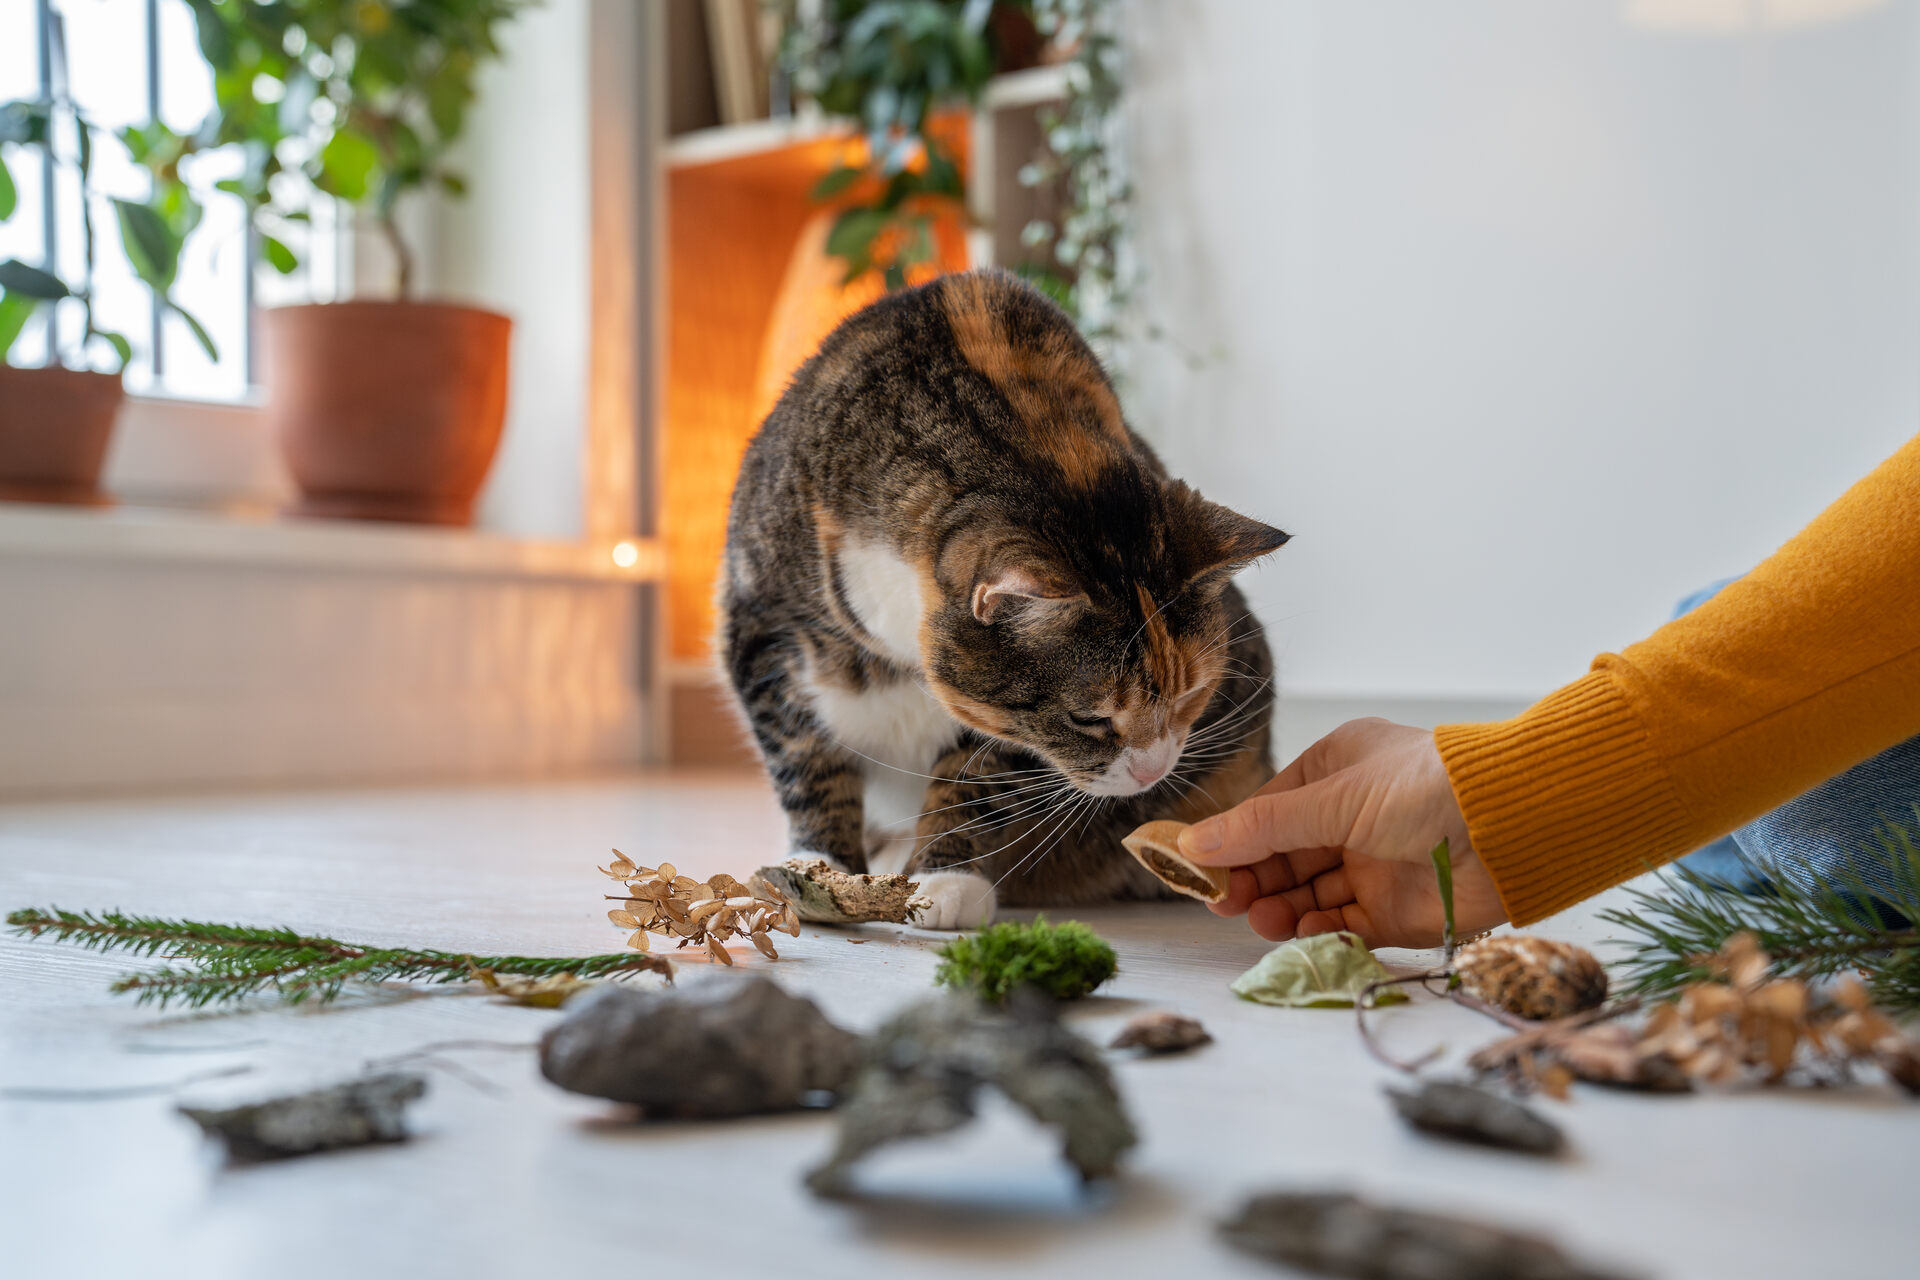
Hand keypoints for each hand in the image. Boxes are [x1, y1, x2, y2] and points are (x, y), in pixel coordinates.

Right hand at [1178, 718, 1507, 947]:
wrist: (1513, 826)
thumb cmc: (1424, 788)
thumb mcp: (1333, 799)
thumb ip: (1262, 827)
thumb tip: (1193, 844)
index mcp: (1335, 771)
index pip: (1268, 811)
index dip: (1232, 842)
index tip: (1198, 871)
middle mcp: (1352, 816)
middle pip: (1284, 856)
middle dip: (1253, 880)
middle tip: (1225, 905)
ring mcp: (1374, 864)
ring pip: (1309, 893)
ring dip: (1281, 907)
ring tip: (1263, 921)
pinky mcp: (1397, 910)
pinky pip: (1344, 924)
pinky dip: (1320, 929)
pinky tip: (1304, 930)